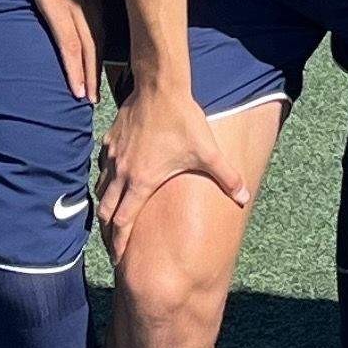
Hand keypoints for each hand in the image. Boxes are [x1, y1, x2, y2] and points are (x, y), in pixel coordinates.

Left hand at [0, 0, 100, 102]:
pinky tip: (96, 52)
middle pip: (89, 46)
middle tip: (90, 103)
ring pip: (99, 35)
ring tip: (94, 84)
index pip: (68, 43)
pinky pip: (100, 22)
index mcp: (56, 1)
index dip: (73, 70)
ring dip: (96, 62)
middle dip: (89, 75)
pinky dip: (99, 43)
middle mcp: (79, 2)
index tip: (77, 94)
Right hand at [95, 79, 254, 258]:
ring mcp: (112, 156)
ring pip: (101, 189)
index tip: (117, 260)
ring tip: (113, 216)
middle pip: (106, 211)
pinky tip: (115, 179)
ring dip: (107, 206)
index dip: (119, 244)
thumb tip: (245, 197)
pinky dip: (106, 179)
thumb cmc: (182, 120)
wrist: (159, 87)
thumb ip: (227, 177)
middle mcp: (121, 172)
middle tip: (112, 245)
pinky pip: (102, 166)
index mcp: (141, 182)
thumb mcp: (208, 152)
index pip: (123, 222)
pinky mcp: (110, 140)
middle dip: (108, 232)